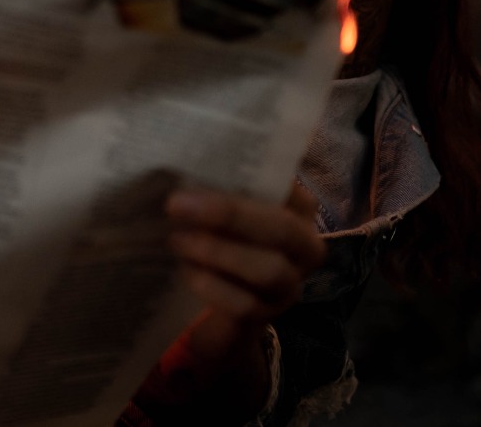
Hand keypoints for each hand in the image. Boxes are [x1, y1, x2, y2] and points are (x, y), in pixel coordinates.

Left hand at [143, 181, 324, 412]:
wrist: (218, 301)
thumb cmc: (220, 236)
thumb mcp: (220, 207)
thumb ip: (215, 186)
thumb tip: (181, 164)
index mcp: (298, 208)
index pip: (288, 185)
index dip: (251, 176)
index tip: (203, 165)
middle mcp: (304, 246)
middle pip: (282, 229)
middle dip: (229, 215)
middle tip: (176, 204)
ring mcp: (290, 285)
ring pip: (268, 270)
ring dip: (218, 253)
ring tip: (177, 240)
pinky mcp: (268, 315)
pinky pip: (246, 304)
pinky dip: (212, 286)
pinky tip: (186, 271)